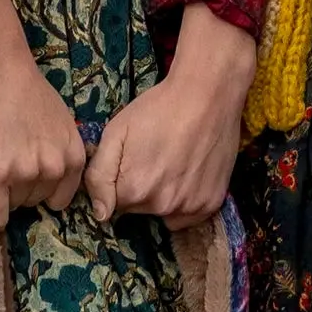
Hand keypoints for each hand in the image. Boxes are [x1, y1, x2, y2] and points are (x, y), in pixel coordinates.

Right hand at [0, 0, 85, 230]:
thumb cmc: (25, 88)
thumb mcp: (59, 122)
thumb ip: (57, 151)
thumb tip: (47, 177)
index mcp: (73, 156)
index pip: (60, 198)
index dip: (42, 191)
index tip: (28, 183)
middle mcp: (54, 168)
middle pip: (35, 202)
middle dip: (20, 190)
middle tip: (5, 165)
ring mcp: (24, 172)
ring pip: (14, 205)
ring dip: (2, 194)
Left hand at [84, 5, 257, 229]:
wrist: (208, 95)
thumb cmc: (157, 109)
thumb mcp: (116, 133)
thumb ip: (99, 176)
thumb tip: (100, 215)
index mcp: (134, 191)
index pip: (114, 204)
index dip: (120, 182)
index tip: (132, 160)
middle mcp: (162, 207)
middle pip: (140, 209)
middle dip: (141, 189)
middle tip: (154, 157)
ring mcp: (190, 208)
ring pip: (165, 213)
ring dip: (164, 197)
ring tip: (173, 164)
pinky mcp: (212, 204)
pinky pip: (189, 216)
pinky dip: (186, 201)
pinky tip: (189, 175)